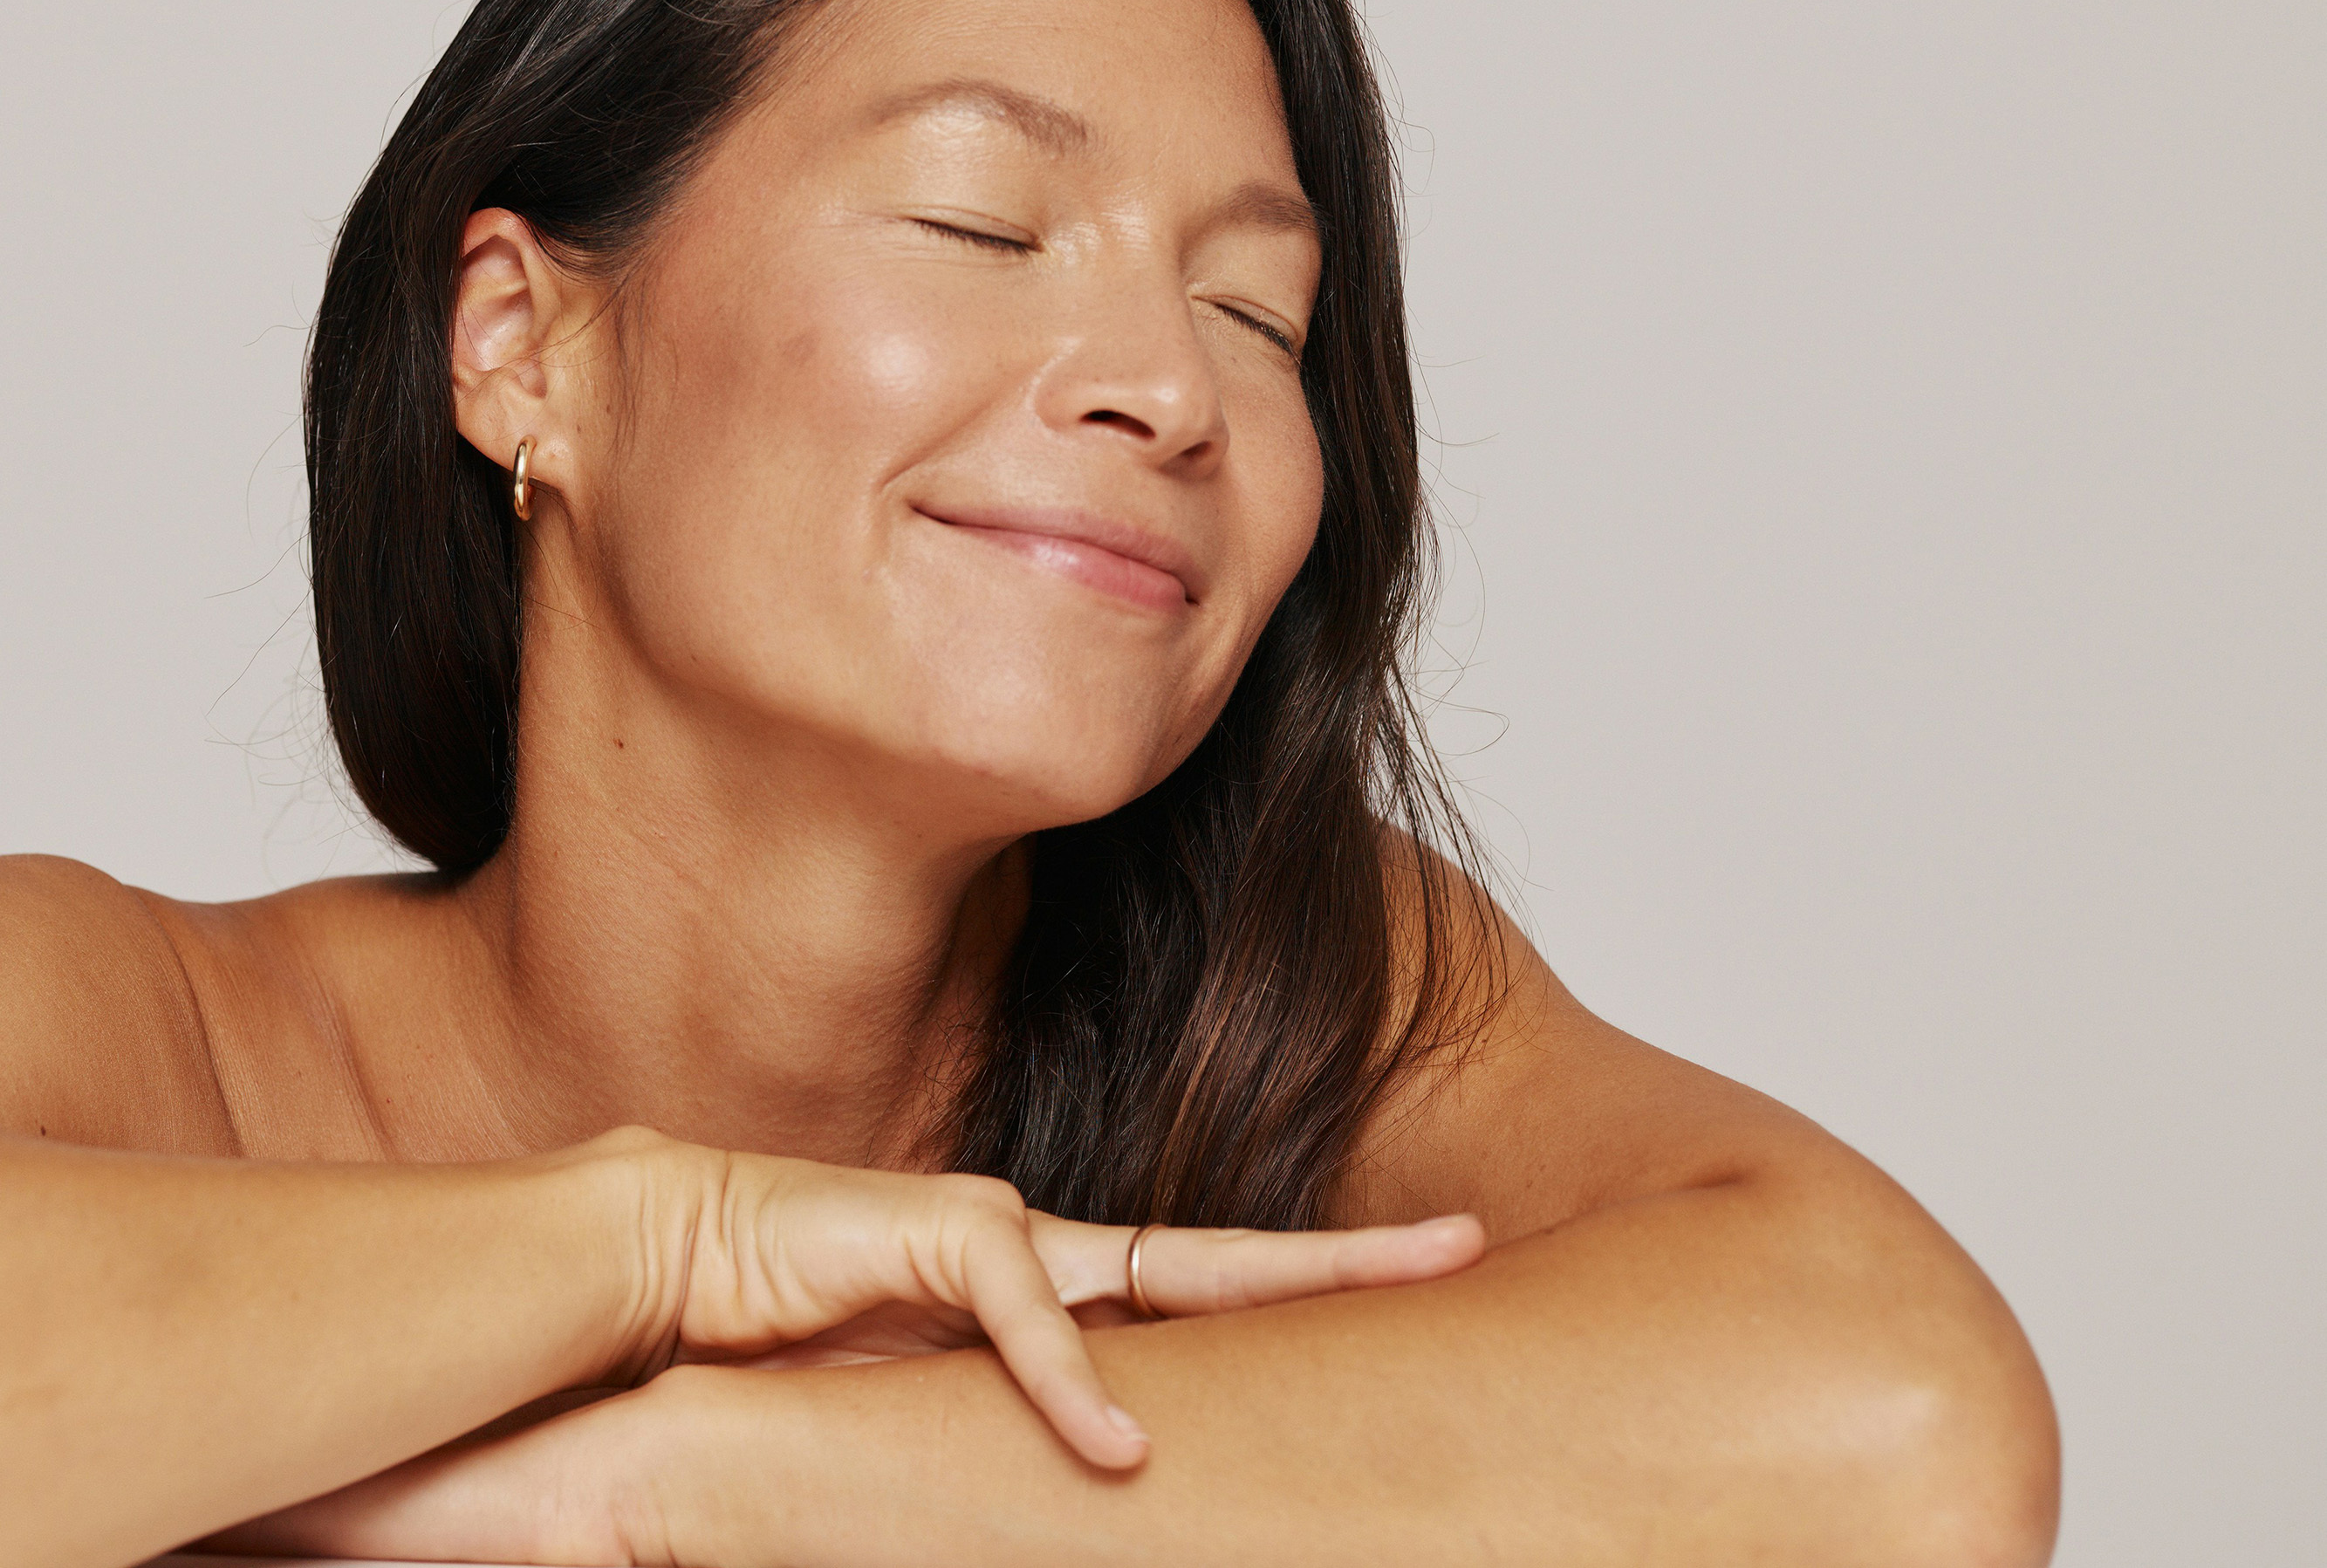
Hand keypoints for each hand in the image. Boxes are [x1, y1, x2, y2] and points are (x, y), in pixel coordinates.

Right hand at [597, 1129, 1484, 1469]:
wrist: (678, 1260)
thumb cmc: (793, 1334)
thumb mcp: (919, 1406)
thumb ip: (997, 1432)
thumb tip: (1090, 1492)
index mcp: (1053, 1293)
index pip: (1201, 1297)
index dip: (1303, 1295)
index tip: (1404, 1295)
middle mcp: (1049, 1251)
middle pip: (1227, 1258)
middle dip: (1348, 1256)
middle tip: (1467, 1242)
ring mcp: (1003, 1233)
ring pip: (1160, 1265)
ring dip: (1269, 1288)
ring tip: (1379, 1295)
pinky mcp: (938, 1232)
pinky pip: (1021, 1309)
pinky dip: (1071, 1382)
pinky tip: (1117, 1450)